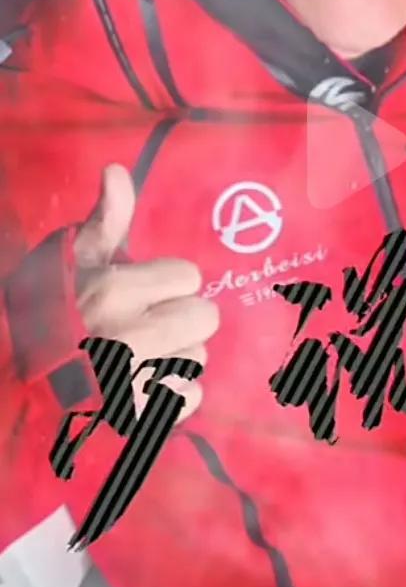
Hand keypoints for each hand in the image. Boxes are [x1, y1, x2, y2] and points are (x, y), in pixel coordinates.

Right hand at [73, 164, 218, 419]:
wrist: (16, 383)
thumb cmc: (48, 312)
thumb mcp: (72, 258)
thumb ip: (106, 218)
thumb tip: (117, 169)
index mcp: (116, 290)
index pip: (189, 276)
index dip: (168, 282)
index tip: (143, 291)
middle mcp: (133, 334)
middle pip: (205, 316)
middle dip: (180, 317)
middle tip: (149, 324)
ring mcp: (139, 379)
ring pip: (199, 355)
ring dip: (177, 355)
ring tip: (142, 356)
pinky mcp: (143, 416)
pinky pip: (192, 397)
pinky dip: (174, 394)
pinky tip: (145, 386)